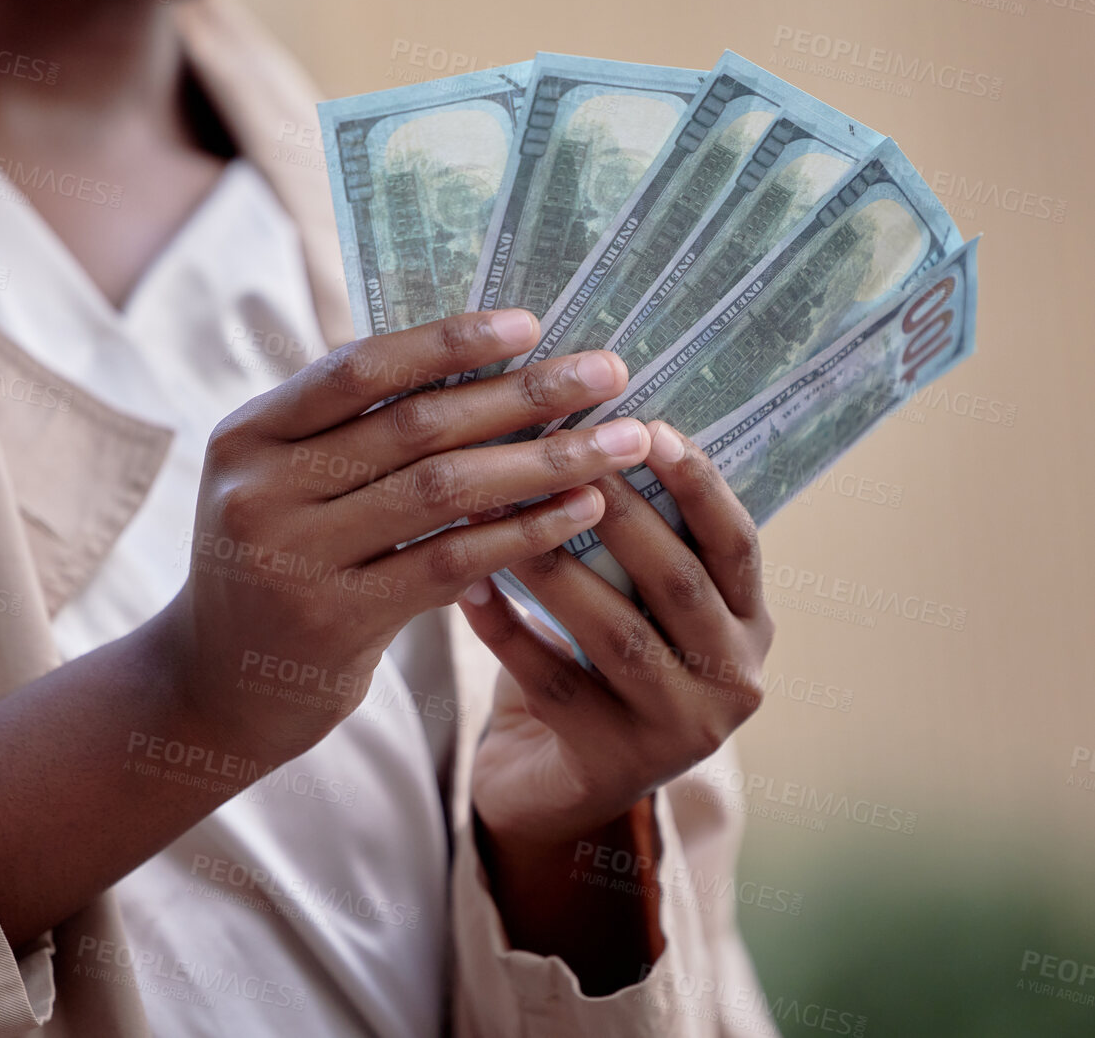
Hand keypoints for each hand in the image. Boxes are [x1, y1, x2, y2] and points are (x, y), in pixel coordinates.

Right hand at [165, 311, 654, 765]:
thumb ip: (351, 431)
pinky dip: (523, 532)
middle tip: (609, 371)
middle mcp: (260, 491)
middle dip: (523, 393)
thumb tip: (485, 363)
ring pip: (443, 490)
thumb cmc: (276, 564)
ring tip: (619, 442)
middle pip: (414, 425)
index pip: (357, 369)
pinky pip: (452, 562)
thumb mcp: (282, 485)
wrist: (216, 686)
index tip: (530, 323)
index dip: (447, 342)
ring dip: (544, 461)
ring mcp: (293, 560)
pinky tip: (581, 511)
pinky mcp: (336, 622)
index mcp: (247, 436)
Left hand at [459, 420, 773, 966]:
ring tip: (498, 509)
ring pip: (615, 633)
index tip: (652, 426)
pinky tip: (465, 587)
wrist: (559, 789)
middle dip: (620, 512)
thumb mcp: (634, 603)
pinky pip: (551, 682)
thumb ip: (632, 537)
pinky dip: (505, 630)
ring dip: (554, 566)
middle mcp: (732, 679)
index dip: (699, 484)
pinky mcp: (616, 763)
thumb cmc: (594, 667)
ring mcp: (679, 729)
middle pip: (678, 582)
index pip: (736, 543)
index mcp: (747, 625)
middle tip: (563, 453)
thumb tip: (586, 423)